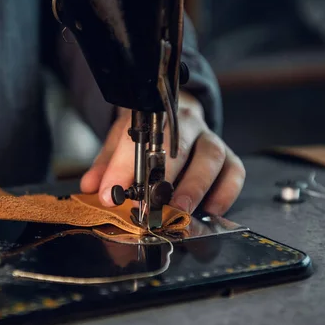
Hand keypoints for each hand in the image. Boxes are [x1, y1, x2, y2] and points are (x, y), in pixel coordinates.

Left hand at [80, 92, 244, 215]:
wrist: (177, 113)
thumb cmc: (147, 134)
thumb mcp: (120, 141)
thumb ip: (106, 164)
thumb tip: (91, 187)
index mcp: (153, 117)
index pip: (136, 139)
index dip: (122, 166)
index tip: (111, 192)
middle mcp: (185, 124)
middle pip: (178, 144)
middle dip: (163, 176)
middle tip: (150, 204)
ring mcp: (209, 138)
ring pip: (211, 156)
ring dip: (195, 186)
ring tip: (180, 210)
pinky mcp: (228, 157)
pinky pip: (234, 172)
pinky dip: (225, 193)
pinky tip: (210, 211)